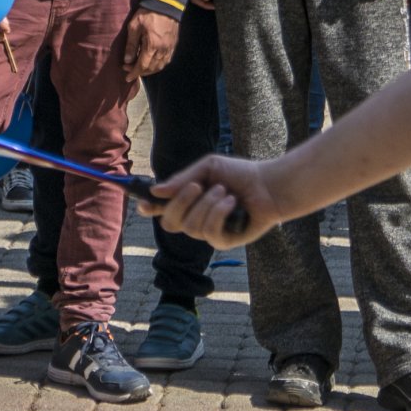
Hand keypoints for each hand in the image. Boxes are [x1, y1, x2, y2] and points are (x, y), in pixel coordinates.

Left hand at [117, 7, 179, 86]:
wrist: (167, 2)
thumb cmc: (148, 12)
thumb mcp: (134, 26)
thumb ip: (131, 45)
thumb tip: (127, 60)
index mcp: (152, 45)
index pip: (142, 66)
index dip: (134, 73)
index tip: (127, 77)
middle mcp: (162, 49)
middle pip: (151, 68)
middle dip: (140, 72)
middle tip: (129, 69)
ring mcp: (169, 47)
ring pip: (160, 66)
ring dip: (150, 70)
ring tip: (140, 68)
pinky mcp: (173, 44)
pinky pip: (166, 60)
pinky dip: (159, 65)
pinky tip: (153, 63)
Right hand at [147, 151, 284, 246]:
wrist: (268, 185)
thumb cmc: (240, 174)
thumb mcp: (209, 168)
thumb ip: (183, 179)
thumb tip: (156, 191)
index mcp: (188, 200)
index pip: (162, 209)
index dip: (148, 208)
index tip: (142, 203)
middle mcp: (194, 218)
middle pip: (169, 223)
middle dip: (180, 202)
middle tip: (197, 186)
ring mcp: (207, 233)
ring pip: (191, 226)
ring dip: (208, 203)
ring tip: (225, 191)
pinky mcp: (222, 242)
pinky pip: (210, 232)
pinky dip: (220, 212)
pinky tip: (232, 203)